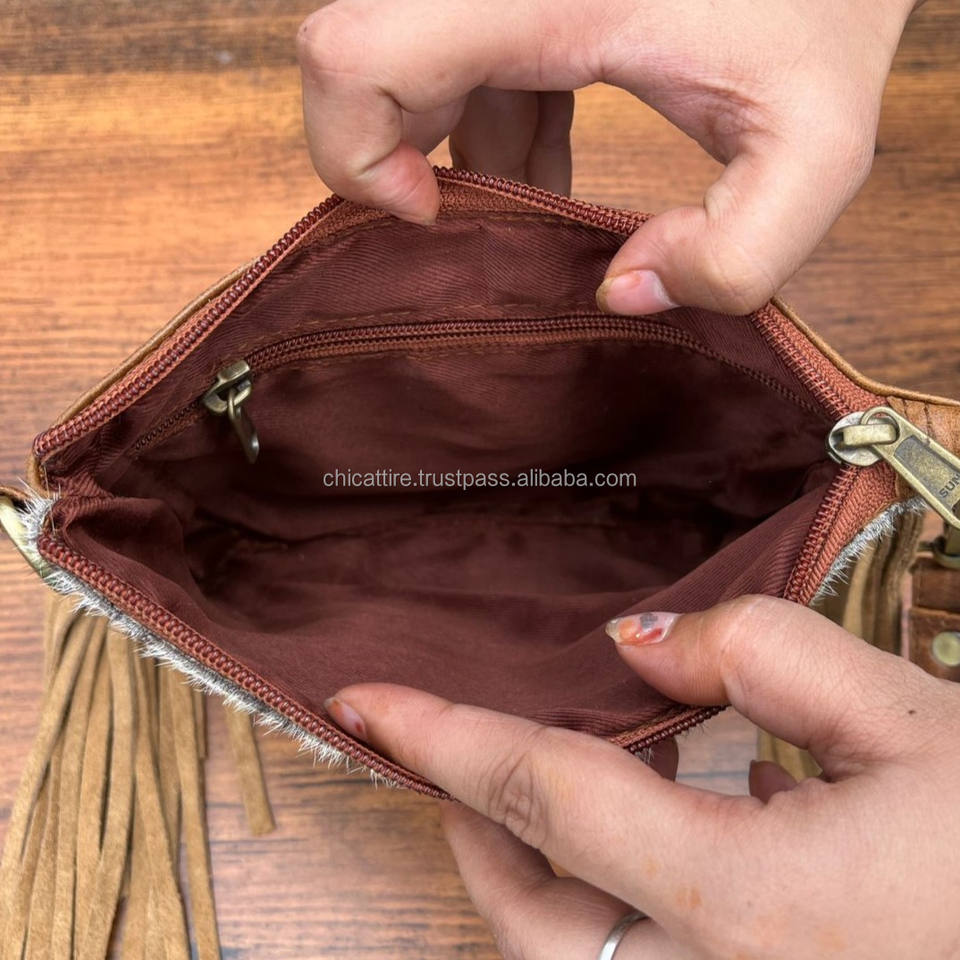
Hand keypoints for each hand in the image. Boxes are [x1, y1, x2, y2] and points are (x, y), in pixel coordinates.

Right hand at [296, 0, 916, 315]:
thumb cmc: (826, 9)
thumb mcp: (815, 152)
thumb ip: (735, 257)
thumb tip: (621, 293)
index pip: (356, 53)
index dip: (356, 151)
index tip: (430, 215)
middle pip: (360, 53)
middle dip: (399, 156)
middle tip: (480, 222)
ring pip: (407, 55)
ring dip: (454, 147)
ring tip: (537, 204)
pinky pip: (459, 48)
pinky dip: (486, 119)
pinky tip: (548, 166)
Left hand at [324, 596, 959, 958]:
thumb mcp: (904, 717)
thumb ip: (757, 653)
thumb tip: (633, 643)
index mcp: (745, 908)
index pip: (542, 796)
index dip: (441, 735)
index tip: (363, 702)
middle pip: (530, 919)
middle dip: (472, 830)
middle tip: (448, 753)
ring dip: (531, 879)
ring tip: (529, 796)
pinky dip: (604, 912)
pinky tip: (647, 840)